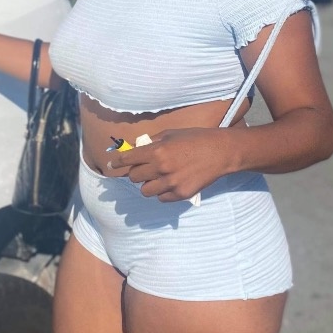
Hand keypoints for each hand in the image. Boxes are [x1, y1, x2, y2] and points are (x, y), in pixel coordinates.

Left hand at [106, 128, 232, 202]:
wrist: (221, 152)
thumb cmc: (196, 139)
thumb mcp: (171, 134)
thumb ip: (152, 142)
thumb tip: (135, 149)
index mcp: (157, 151)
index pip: (128, 159)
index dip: (117, 162)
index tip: (111, 165)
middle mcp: (161, 168)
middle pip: (134, 177)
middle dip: (136, 172)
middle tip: (145, 168)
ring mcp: (171, 183)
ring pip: (145, 191)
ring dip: (148, 184)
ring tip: (158, 177)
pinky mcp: (181, 194)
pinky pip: (161, 198)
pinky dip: (162, 192)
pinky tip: (171, 183)